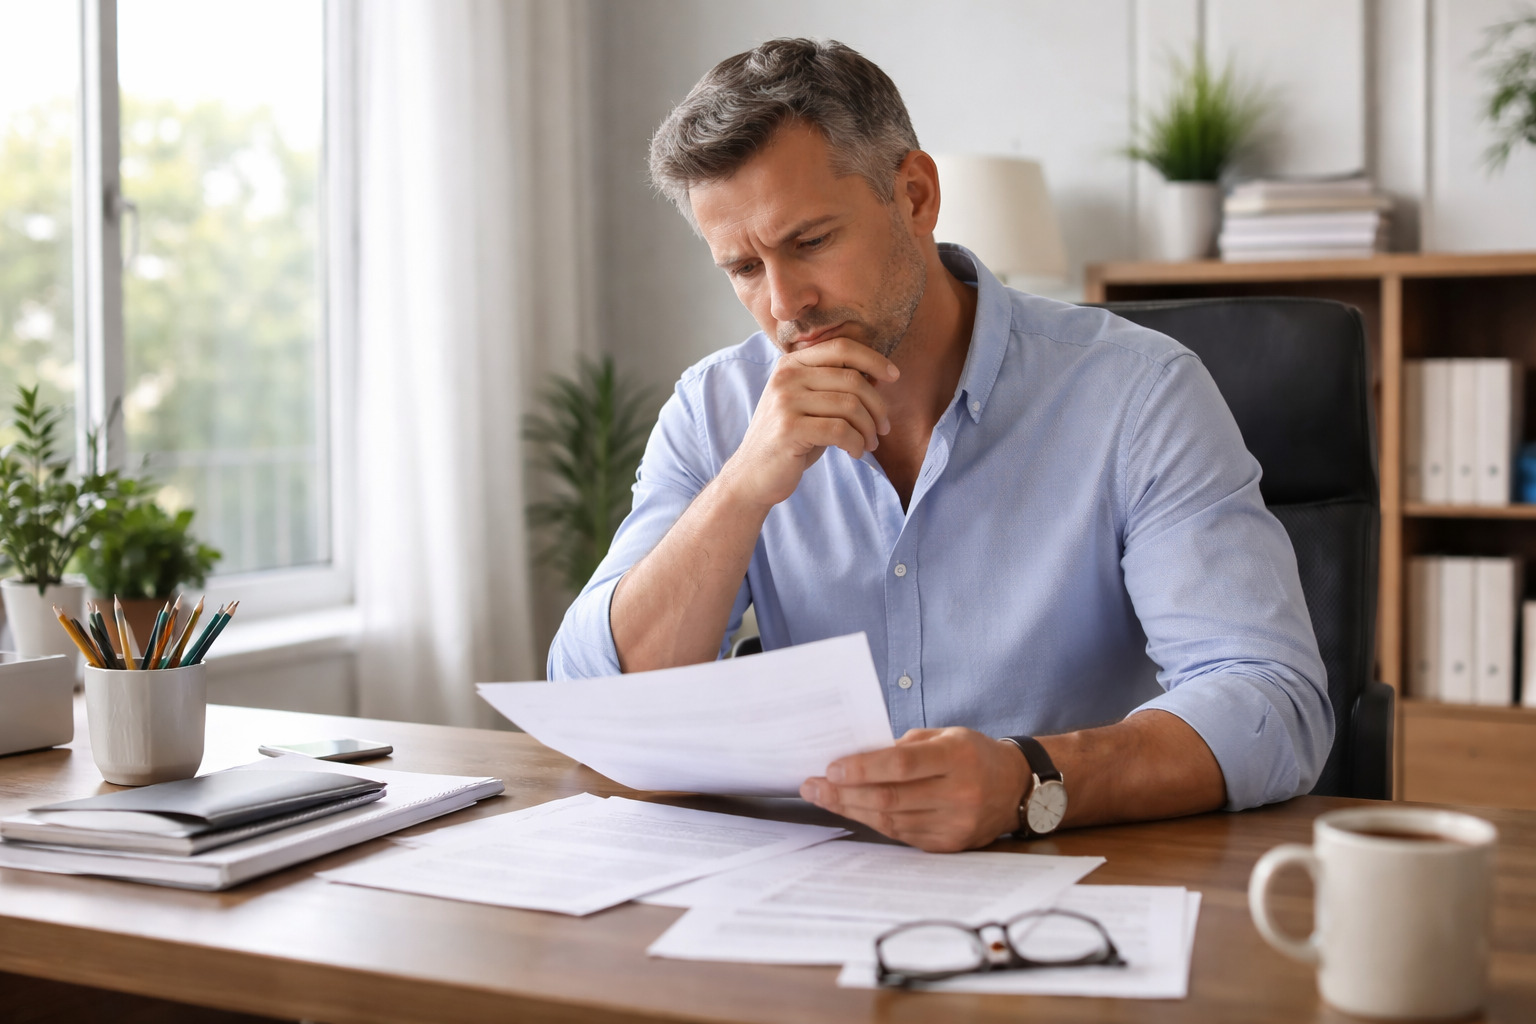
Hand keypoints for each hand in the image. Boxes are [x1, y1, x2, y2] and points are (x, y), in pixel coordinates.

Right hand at [718, 338, 898, 508]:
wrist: (753, 474)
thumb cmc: (791, 440)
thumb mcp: (810, 405)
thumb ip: (836, 386)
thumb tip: (879, 374)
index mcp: (791, 364)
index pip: (841, 348)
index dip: (873, 359)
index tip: (894, 376)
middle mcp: (786, 377)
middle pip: (852, 379)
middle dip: (877, 406)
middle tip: (883, 428)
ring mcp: (785, 401)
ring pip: (850, 406)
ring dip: (869, 429)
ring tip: (870, 443)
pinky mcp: (789, 429)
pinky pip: (840, 431)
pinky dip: (856, 443)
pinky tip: (855, 452)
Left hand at [800, 727, 1030, 851]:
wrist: (1015, 788)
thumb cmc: (973, 754)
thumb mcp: (945, 736)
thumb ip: (904, 747)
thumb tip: (856, 758)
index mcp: (957, 758)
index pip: (901, 766)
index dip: (862, 768)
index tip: (831, 769)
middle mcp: (959, 793)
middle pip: (890, 798)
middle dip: (844, 793)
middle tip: (812, 787)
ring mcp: (955, 824)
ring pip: (891, 821)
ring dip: (851, 809)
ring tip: (824, 798)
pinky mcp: (950, 845)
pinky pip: (901, 835)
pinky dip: (874, 822)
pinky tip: (853, 810)